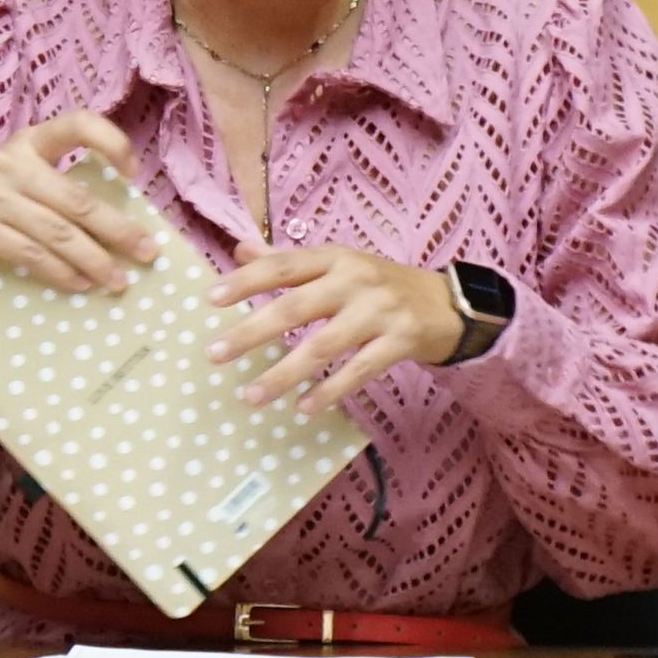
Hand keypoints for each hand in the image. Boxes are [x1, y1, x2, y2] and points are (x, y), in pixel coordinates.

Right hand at [0, 112, 159, 292]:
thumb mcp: (22, 175)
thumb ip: (61, 185)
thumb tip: (122, 221)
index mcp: (29, 140)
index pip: (77, 123)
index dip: (111, 141)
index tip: (134, 172)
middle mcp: (11, 163)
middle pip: (77, 201)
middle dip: (118, 230)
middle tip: (147, 252)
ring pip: (59, 234)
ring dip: (95, 261)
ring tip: (118, 280)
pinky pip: (33, 255)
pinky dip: (61, 273)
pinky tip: (80, 284)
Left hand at [209, 246, 467, 416]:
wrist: (447, 303)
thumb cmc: (380, 285)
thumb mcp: (338, 264)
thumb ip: (289, 260)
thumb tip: (239, 250)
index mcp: (334, 257)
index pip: (282, 266)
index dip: (245, 281)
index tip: (210, 299)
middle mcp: (355, 279)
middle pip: (295, 306)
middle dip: (252, 331)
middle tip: (215, 353)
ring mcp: (379, 310)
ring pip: (323, 345)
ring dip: (284, 373)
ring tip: (251, 395)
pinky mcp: (400, 340)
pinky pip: (359, 370)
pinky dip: (330, 390)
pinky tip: (304, 407)